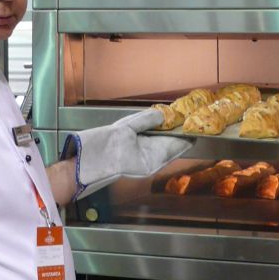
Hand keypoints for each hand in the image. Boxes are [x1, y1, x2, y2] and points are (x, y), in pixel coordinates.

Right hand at [63, 107, 189, 197]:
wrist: (85, 162)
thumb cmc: (102, 148)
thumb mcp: (126, 127)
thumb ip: (146, 120)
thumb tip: (163, 114)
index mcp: (152, 157)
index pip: (178, 144)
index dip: (187, 132)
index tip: (194, 121)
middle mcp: (152, 164)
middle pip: (174, 147)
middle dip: (180, 134)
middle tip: (186, 120)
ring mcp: (146, 165)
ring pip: (166, 150)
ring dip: (170, 137)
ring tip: (175, 123)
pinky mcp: (139, 163)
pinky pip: (156, 151)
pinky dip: (160, 141)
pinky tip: (160, 132)